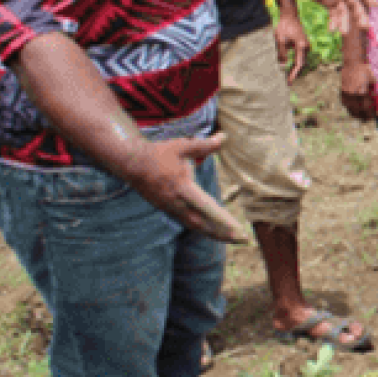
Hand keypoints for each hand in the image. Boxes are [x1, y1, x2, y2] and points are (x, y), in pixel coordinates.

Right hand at [122, 134, 245, 242]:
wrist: (132, 163)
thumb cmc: (160, 153)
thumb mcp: (183, 146)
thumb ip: (205, 145)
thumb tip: (224, 137)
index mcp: (182, 188)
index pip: (207, 207)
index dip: (223, 220)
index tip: (238, 229)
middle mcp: (176, 203)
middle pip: (204, 224)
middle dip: (224, 233)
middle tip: (245, 239)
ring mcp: (171, 209)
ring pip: (197, 227)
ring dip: (216, 234)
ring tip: (236, 239)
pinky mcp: (169, 210)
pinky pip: (190, 223)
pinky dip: (204, 230)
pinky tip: (217, 233)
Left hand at [273, 10, 309, 83]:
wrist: (289, 14)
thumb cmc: (284, 25)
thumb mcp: (279, 39)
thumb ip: (282, 53)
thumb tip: (283, 65)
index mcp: (302, 45)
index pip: (299, 63)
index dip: (294, 73)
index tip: (290, 81)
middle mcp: (306, 46)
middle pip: (302, 63)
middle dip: (295, 73)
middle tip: (288, 82)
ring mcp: (306, 45)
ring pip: (301, 60)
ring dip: (295, 68)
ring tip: (288, 76)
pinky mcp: (303, 44)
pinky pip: (300, 55)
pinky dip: (295, 62)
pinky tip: (289, 66)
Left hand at [295, 0, 372, 35]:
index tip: (374, 5)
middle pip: (356, 4)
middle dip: (361, 15)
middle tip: (365, 27)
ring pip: (345, 12)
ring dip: (346, 23)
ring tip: (344, 33)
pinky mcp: (329, 3)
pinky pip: (333, 14)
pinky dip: (334, 22)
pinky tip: (332, 30)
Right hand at [340, 60, 376, 120]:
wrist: (352, 63)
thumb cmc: (365, 70)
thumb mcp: (374, 80)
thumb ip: (375, 90)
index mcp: (362, 91)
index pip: (366, 106)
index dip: (370, 112)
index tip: (374, 116)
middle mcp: (353, 93)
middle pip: (358, 109)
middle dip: (363, 115)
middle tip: (368, 119)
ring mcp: (346, 93)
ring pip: (350, 107)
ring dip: (356, 114)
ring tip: (361, 118)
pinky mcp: (342, 91)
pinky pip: (345, 103)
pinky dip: (349, 108)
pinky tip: (353, 111)